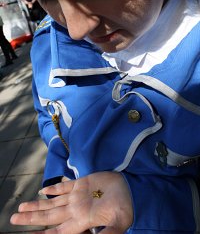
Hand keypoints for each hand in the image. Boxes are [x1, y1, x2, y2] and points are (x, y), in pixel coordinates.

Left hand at [10, 172, 132, 233]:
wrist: (130, 188)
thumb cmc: (125, 206)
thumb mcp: (118, 223)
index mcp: (80, 220)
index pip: (56, 230)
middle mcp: (74, 209)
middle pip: (49, 216)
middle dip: (31, 218)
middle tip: (14, 218)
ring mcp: (77, 196)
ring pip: (52, 202)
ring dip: (37, 205)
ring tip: (22, 207)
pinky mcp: (81, 183)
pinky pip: (64, 186)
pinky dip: (53, 189)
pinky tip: (43, 191)